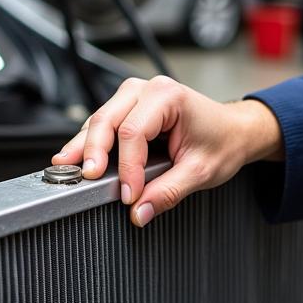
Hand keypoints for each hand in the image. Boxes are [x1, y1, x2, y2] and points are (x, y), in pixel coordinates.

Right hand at [51, 76, 282, 226]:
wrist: (236, 131)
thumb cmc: (223, 142)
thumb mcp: (201, 172)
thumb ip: (169, 192)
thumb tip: (140, 212)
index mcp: (168, 97)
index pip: (134, 132)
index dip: (127, 166)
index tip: (128, 195)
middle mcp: (148, 89)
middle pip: (108, 119)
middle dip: (94, 150)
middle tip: (87, 177)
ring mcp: (135, 96)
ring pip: (100, 119)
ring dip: (84, 145)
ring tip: (66, 167)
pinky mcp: (129, 109)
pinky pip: (105, 124)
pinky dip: (91, 142)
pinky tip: (77, 158)